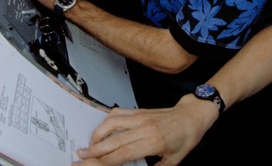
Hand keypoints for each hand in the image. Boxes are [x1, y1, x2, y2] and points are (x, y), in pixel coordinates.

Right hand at [73, 96, 217, 165]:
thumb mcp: (173, 161)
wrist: (192, 116)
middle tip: (79, 157)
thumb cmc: (185, 138)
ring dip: (96, 136)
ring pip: (111, 124)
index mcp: (153, 142)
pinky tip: (100, 130)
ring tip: (87, 146)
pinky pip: (118, 114)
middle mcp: (144, 128)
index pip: (122, 154)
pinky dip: (106, 122)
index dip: (104, 162)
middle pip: (112, 141)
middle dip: (94, 151)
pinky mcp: (138, 111)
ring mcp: (140, 117)